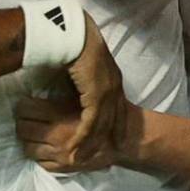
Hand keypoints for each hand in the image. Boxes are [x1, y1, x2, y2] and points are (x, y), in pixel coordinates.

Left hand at [15, 94, 124, 172]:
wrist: (124, 138)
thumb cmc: (104, 112)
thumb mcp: (84, 95)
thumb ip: (62, 92)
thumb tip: (41, 84)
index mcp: (60, 114)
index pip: (27, 110)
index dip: (22, 105)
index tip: (22, 103)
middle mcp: (56, 135)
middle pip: (23, 129)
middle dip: (20, 122)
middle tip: (20, 117)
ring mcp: (58, 153)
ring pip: (28, 148)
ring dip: (26, 140)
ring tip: (28, 133)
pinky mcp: (63, 167)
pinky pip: (40, 163)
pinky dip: (37, 155)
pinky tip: (40, 148)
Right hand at [61, 13, 128, 165]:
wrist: (74, 32)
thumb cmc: (74, 42)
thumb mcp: (82, 63)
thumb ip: (82, 76)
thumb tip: (74, 83)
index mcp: (111, 77)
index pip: (115, 105)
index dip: (113, 123)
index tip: (110, 138)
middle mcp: (113, 86)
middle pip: (113, 119)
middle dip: (107, 138)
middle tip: (100, 157)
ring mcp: (107, 92)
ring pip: (102, 125)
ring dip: (92, 143)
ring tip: (83, 158)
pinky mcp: (96, 96)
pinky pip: (90, 123)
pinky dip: (83, 138)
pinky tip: (76, 149)